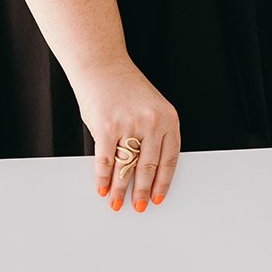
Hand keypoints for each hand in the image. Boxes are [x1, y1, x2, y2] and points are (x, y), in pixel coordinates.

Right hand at [72, 55, 181, 211]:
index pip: (170, 160)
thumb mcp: (151, 108)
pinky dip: (102, 178)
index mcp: (169, 119)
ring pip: (126, 168)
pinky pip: (105, 161)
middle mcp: (152, 123)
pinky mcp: (106, 127)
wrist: (102, 65)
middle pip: (148, 168)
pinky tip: (102, 189)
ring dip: (120, 190)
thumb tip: (145, 171)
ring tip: (116, 203)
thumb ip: (154, 135)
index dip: (163, 183)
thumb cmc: (125, 87)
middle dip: (142, 192)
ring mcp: (129, 125)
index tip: (157, 198)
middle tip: (138, 206)